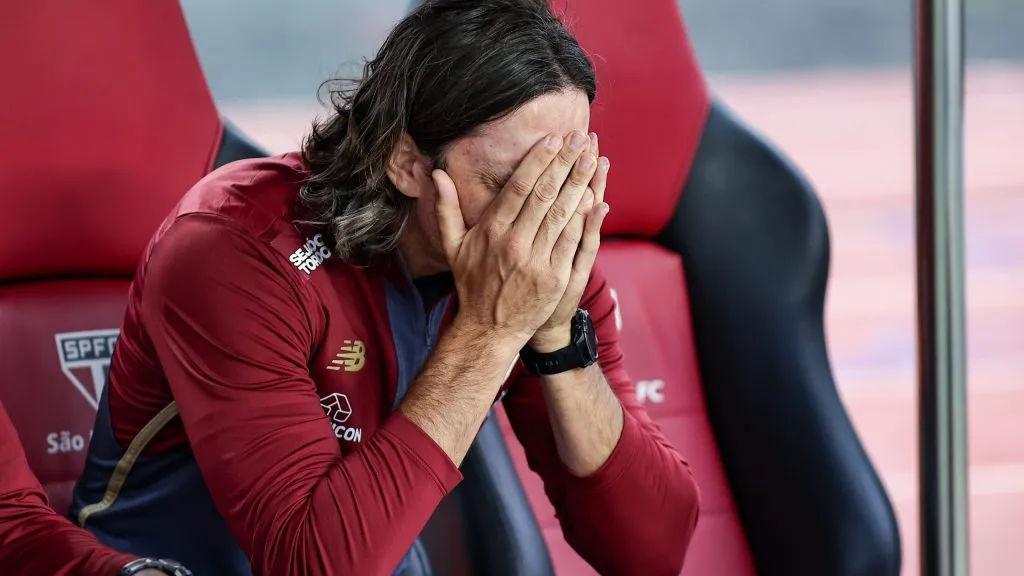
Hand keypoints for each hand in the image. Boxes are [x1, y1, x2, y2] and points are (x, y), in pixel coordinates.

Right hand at [433, 130, 604, 346]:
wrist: (489, 329)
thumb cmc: (473, 284)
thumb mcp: (453, 246)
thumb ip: (445, 209)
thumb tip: (437, 174)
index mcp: (492, 230)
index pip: (519, 186)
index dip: (538, 160)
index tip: (553, 139)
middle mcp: (514, 242)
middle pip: (545, 194)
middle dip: (565, 163)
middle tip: (580, 139)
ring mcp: (536, 261)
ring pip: (562, 214)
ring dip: (580, 183)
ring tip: (592, 159)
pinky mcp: (554, 278)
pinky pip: (572, 242)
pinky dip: (586, 219)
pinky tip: (596, 197)